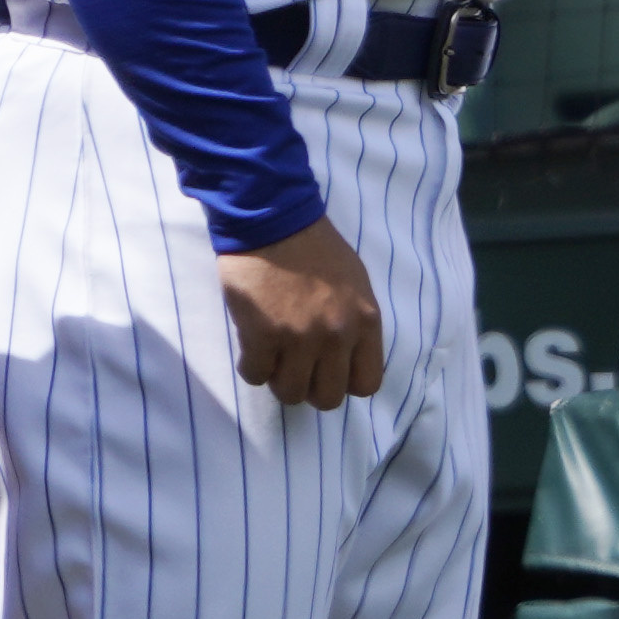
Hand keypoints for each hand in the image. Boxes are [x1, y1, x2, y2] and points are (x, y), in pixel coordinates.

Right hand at [220, 216, 387, 408]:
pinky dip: (252, 367)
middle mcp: (337, 335)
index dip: (344, 383)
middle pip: (328, 398)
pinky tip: (253, 347)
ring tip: (274, 357)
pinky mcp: (262, 335)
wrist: (274, 221)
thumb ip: (355, 323)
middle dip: (310, 388)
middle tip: (296, 368)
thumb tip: (346, 357)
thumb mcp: (356, 285)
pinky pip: (256, 375)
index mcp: (366, 322)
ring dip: (279, 379)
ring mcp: (299, 338)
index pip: (366, 384)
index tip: (328, 371)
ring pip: (290, 393)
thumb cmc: (316, 248)